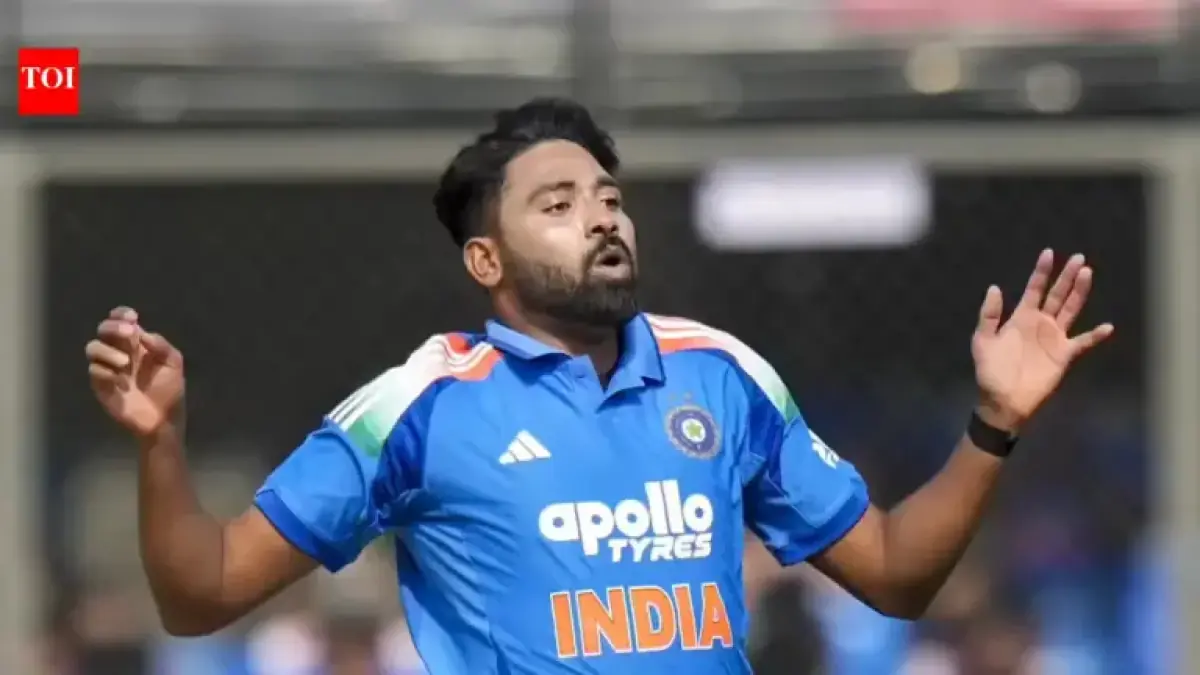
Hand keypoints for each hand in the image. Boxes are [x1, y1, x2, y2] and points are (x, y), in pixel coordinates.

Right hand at [86, 306, 184, 437]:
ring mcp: (108, 368)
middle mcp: (119, 352)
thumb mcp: (173, 364)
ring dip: (108, 351)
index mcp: (136, 344)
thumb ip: (161, 346)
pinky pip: (94, 371)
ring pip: (92, 348)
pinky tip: (120, 382)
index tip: (132, 317)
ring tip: (126, 363)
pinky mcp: (101, 386)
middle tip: (129, 334)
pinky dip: (105, 372)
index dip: (121, 315)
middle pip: (103, 330)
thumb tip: (143, 333)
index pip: (121, 321)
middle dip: (113, 327)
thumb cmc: (169, 389)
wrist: (164, 419)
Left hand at [972, 250, 1113, 431]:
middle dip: (1067, 276)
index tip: (1049, 253)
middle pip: (1057, 294)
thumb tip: (994, 287)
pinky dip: (1095, 335)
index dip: (1041, 272)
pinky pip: (1083, 342)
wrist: (1002, 400)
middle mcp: (1040, 323)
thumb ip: (989, 315)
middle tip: (1079, 258)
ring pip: (1070, 310)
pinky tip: (1107, 326)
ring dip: (1079, 293)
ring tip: (1088, 274)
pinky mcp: (1064, 355)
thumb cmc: (990, 371)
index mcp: (1021, 317)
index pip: (1034, 289)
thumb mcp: (982, 341)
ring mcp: (1054, 338)